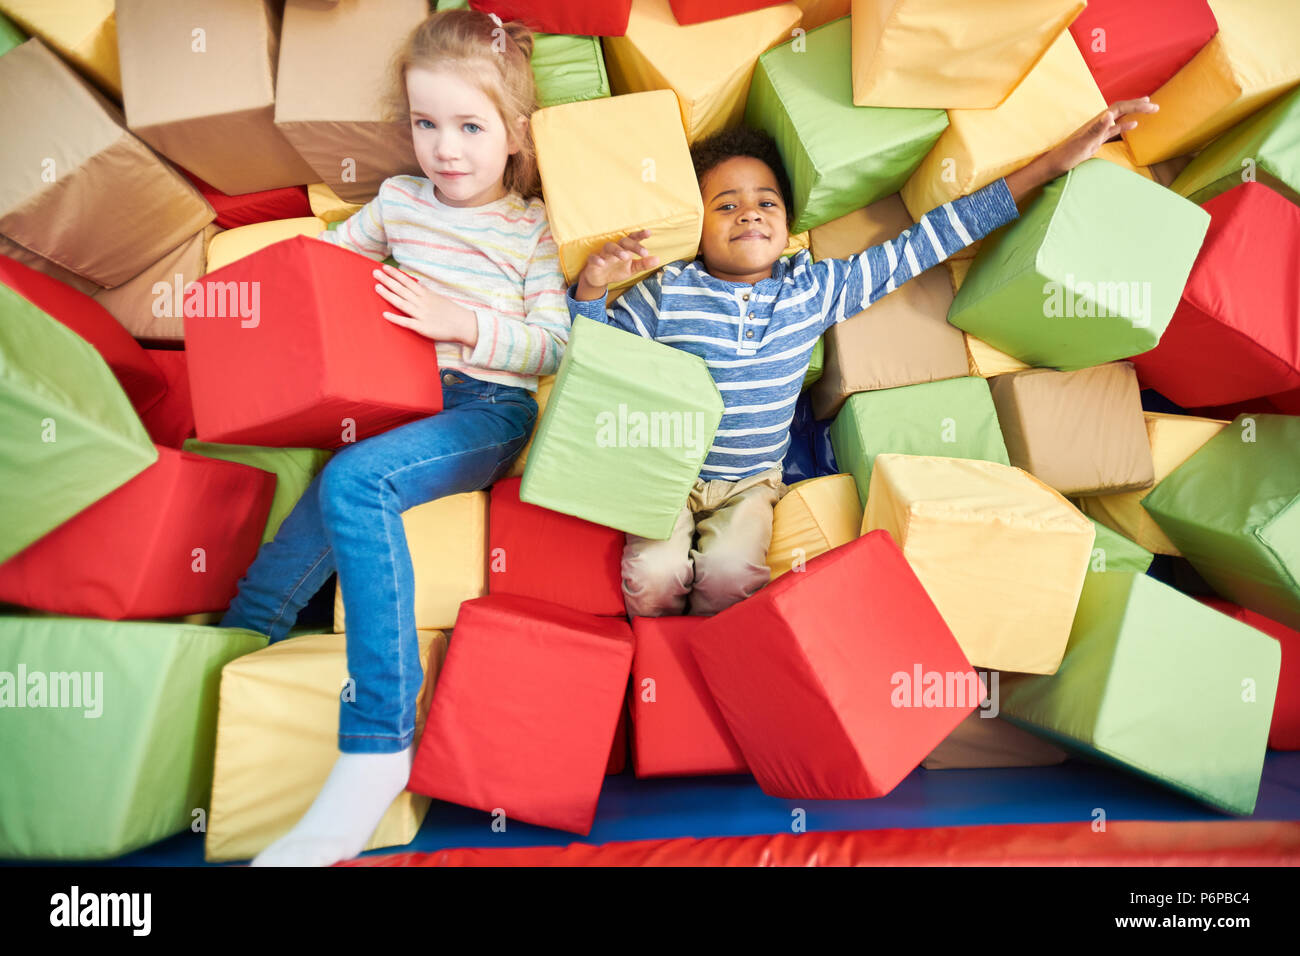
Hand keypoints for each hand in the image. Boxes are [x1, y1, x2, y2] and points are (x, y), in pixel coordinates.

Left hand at [372, 264, 475, 344]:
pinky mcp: (422, 327)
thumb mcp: (438, 297)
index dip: (395, 275)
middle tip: (375, 273)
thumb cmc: (451, 311)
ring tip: (377, 287)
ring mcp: (421, 315)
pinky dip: (395, 318)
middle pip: (401, 290)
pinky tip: (385, 314)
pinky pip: (406, 322)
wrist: (464, 325)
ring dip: (388, 295)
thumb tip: (416, 285)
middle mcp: (422, 303)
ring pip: (401, 303)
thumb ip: (425, 292)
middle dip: (388, 281)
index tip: (385, 268)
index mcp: (426, 294)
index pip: (407, 282)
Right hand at [575, 229, 658, 299]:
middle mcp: (615, 248)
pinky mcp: (593, 261)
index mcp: (625, 249)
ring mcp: (603, 253)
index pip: (633, 239)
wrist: (600, 279)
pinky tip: (601, 263)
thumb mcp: (632, 269)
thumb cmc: (617, 269)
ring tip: (625, 257)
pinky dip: (597, 259)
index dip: (640, 235)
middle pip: (623, 241)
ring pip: (609, 246)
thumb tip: (657, 259)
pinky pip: (593, 257)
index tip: (649, 232)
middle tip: (644, 253)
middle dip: (634, 246)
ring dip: (617, 251)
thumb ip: (643, 264)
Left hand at [1005, 97, 1160, 203]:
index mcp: (1097, 121)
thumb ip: (1097, 129)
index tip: (1151, 104)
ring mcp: (1098, 131)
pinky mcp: (1096, 140)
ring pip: (1120, 118)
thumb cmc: (1067, 155)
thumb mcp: (1084, 143)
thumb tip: (1109, 113)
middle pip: (1121, 110)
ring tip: (1149, 108)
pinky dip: (1125, 126)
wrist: (1055, 164)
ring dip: (1134, 113)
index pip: (1120, 108)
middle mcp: (1098, 123)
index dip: (1136, 105)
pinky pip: (1114, 130)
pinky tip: (1133, 126)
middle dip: (1138, 106)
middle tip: (1156, 105)